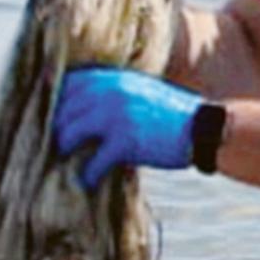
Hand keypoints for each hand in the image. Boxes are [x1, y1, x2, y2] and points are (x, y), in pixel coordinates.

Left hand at [54, 67, 200, 189]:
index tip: (56, 118)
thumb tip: (85, 108)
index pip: (69, 84)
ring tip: (67, 162)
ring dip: (65, 150)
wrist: (203, 128)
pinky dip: (88, 175)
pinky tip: (88, 181)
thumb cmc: (173, 114)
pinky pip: (92, 161)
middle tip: (60, 145)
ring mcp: (116, 116)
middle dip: (59, 129)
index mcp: (114, 78)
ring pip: (70, 133)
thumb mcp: (141, 90)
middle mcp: (111, 91)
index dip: (58, 103)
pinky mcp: (125, 141)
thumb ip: (115, 92)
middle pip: (64, 110)